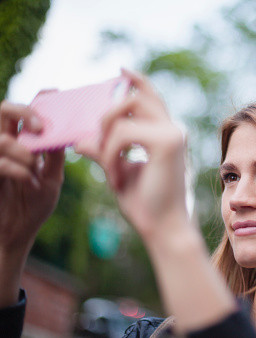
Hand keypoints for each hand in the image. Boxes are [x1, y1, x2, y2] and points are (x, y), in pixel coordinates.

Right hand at [0, 101, 64, 253]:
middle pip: (3, 111)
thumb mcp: (52, 179)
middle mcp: (4, 145)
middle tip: (40, 127)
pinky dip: (17, 169)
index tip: (53, 92)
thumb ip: (55, 156)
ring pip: (1, 137)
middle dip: (22, 113)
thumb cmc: (34, 206)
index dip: (36, 99)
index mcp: (22, 142)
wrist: (16, 235)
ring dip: (23, 151)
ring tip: (35, 168)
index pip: (25, 114)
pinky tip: (30, 181)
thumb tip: (64, 132)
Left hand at [75, 69, 187, 240]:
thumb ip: (104, 150)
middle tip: (98, 139)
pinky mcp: (167, 143)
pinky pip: (123, 133)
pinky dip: (110, 154)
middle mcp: (173, 129)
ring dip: (106, 139)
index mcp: (167, 133)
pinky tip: (116, 175)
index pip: (151, 97)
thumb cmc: (146, 203)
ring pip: (125, 113)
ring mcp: (173, 134)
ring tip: (110, 167)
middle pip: (136, 97)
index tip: (122, 69)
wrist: (163, 227)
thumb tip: (80, 138)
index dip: (138, 79)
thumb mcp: (118, 171)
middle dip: (108, 113)